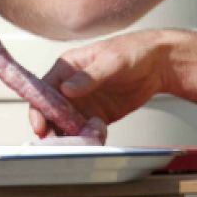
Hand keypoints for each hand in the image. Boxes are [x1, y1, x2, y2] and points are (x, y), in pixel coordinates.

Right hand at [28, 31, 170, 137]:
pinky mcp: (97, 115)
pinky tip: (92, 141)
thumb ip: (89, 76)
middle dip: (50, 127)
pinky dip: (86, 138)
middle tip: (54, 143)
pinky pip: (86, 131)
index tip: (39, 124)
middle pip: (51, 111)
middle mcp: (71, 87)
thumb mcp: (111, 60)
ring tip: (73, 145)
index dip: (38, 108)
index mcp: (68, 67)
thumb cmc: (132, 51)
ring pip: (66, 124)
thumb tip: (67, 88)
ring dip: (67, 136)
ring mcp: (84, 103)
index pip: (44, 89)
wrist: (158, 64)